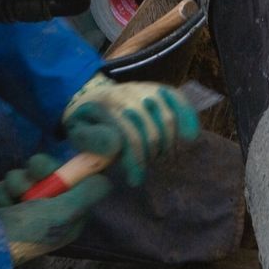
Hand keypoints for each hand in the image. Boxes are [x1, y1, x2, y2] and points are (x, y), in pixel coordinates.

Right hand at [0, 154, 112, 264]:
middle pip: (49, 172)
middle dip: (38, 172)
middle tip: (31, 182)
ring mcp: (24, 205)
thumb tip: (105, 178)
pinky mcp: (2, 203)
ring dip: (16, 183)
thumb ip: (87, 193)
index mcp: (69, 215)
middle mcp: (49, 210)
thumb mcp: (65, 213)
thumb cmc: (29, 231)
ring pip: (25, 174)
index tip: (58, 168)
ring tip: (11, 199)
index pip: (76, 182)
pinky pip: (4, 183)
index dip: (68, 170)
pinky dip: (0, 193)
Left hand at [62, 76, 199, 185]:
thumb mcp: (77, 131)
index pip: (129, 137)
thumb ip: (91, 140)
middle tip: (150, 166)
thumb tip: (115, 145)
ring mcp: (145, 88)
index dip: (136, 161)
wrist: (91, 92)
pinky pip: (180, 101)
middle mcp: (128, 94)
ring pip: (168, 119)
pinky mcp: (159, 88)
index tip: (135, 180)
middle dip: (153, 155)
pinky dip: (188, 118)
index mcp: (106, 106)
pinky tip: (190, 137)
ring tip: (162, 156)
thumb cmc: (86, 120)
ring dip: (169, 144)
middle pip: (152, 131)